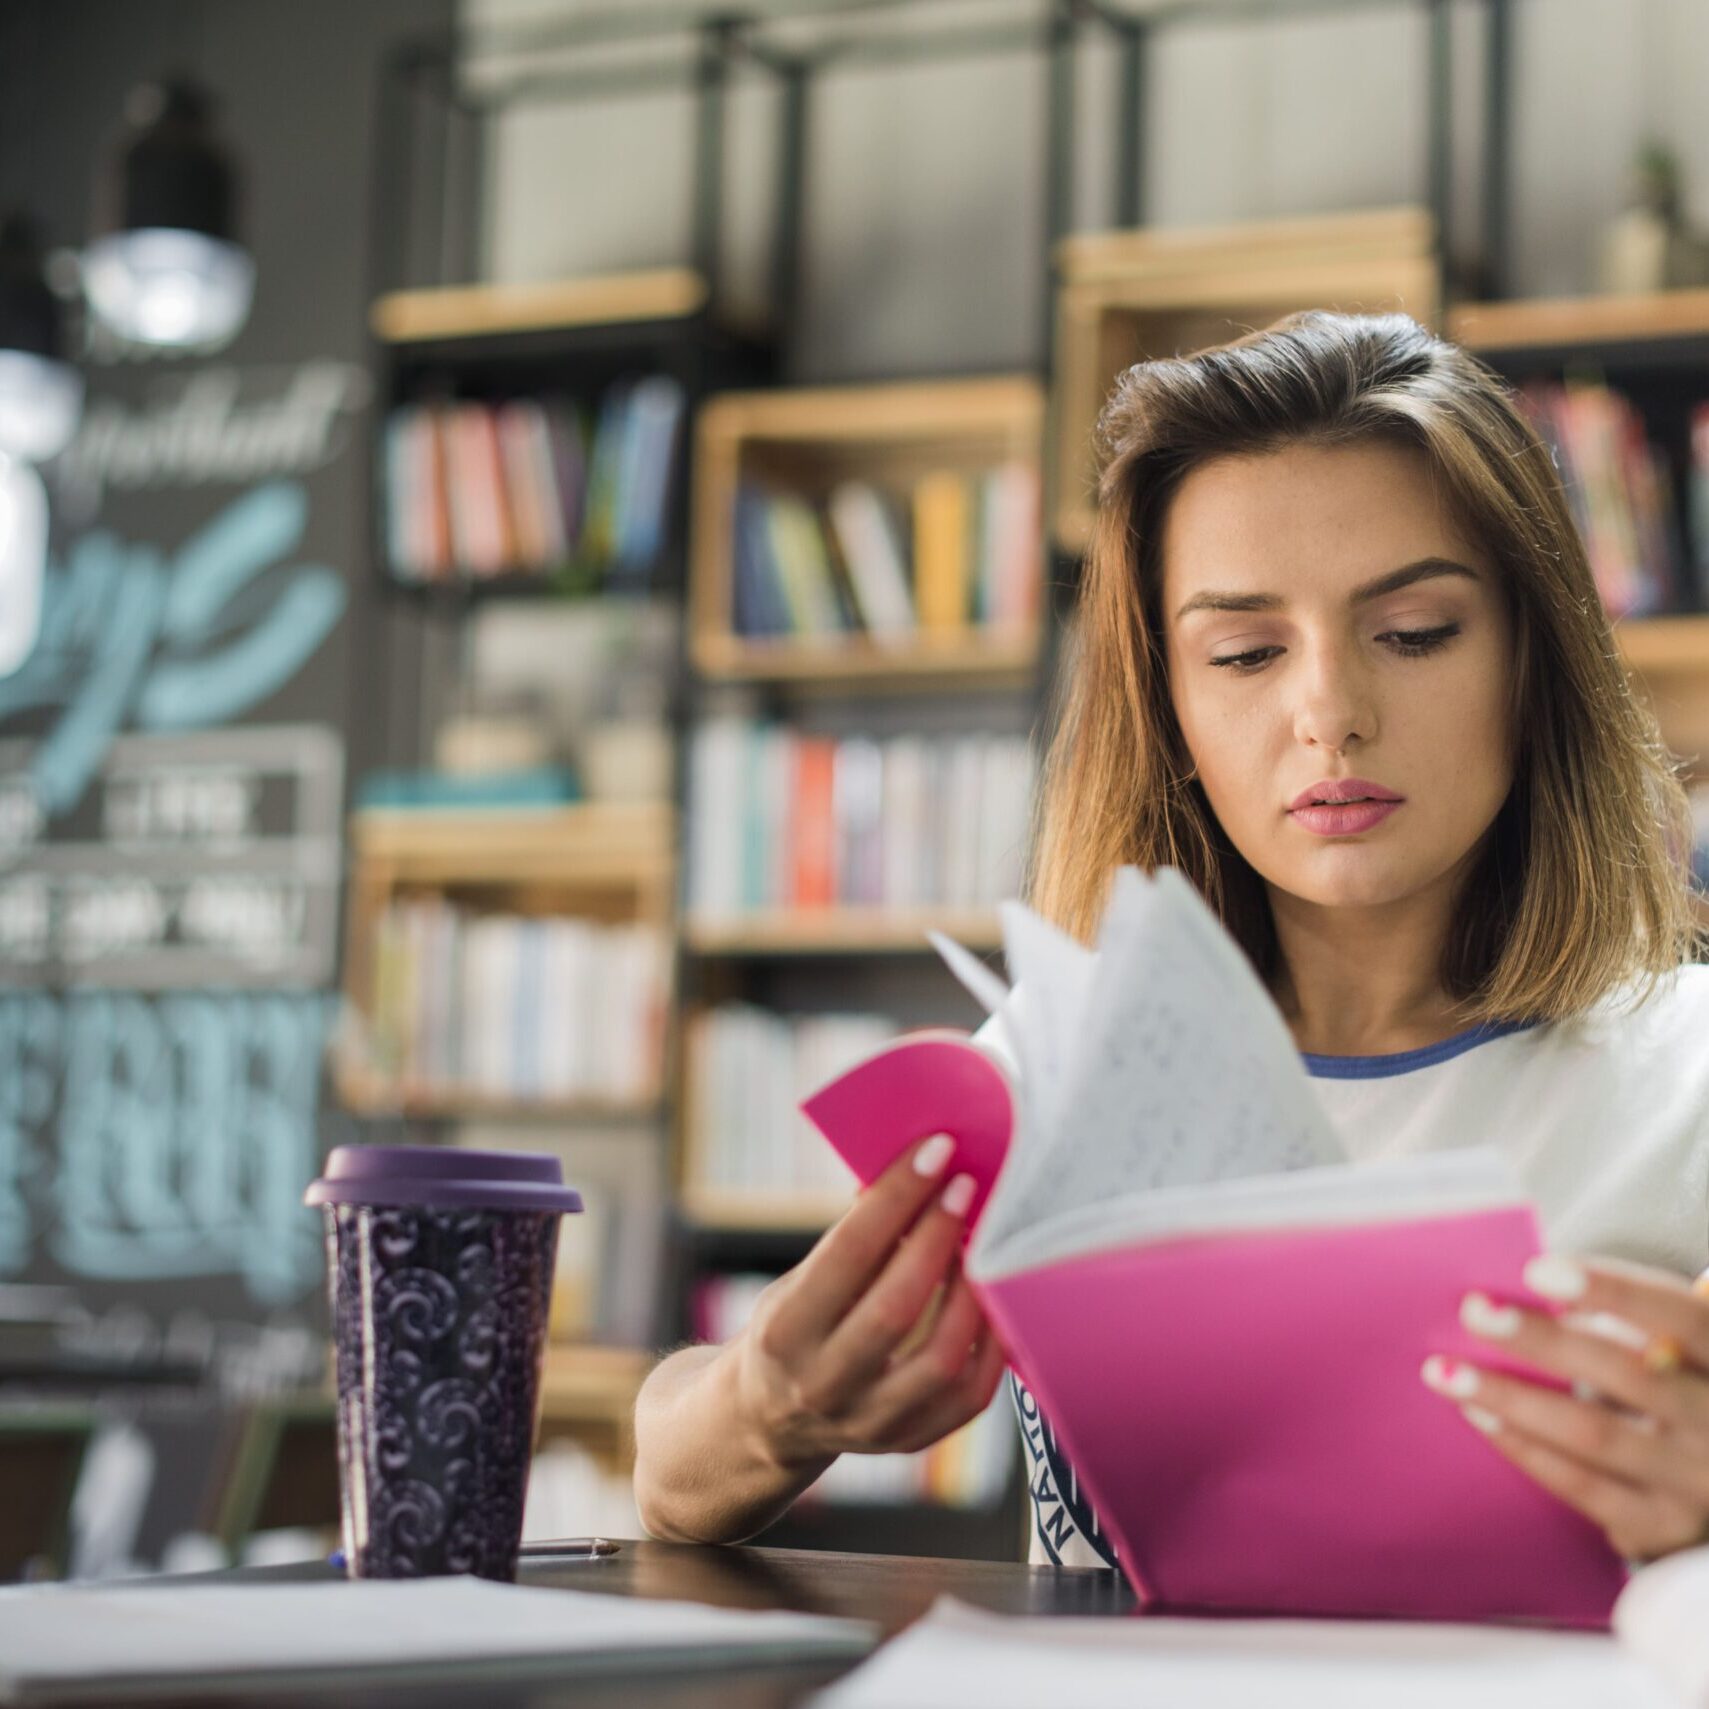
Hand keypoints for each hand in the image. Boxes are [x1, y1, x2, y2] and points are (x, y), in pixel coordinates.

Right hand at [729, 1134, 1006, 1473]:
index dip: (896, 1197)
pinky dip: (992, 1344)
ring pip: (940, 1358)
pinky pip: (969, 1396)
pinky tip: (995, 1297)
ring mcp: (867, 1423)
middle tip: (966, 1186)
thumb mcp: (795, 1282)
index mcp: (784, 1331)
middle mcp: (821, 1384)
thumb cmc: (791, 1328)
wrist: (765, 1420)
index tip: (935, 1151)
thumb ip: (850, 1239)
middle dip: (937, 1236)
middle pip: (896, 1307)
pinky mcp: (906, 1443)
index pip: (848, 1254)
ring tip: (982, 1242)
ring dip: (971, 1290)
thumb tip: (915, 1170)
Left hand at [1422, 1254, 1708, 1561]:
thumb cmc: (1665, 1373)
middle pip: (1628, 1375)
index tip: (1535, 1269)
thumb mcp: (1660, 1339)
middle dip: (1543, 1342)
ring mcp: (1697, 1480)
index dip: (1612, 1290)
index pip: (1678, 1315)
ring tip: (1444, 1370)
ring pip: (1595, 1434)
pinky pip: (1580, 1485)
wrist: (1707, 1464)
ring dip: (1512, 1398)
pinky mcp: (1661, 1523)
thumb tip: (1510, 1291)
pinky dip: (1523, 1445)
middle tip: (1472, 1311)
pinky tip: (1476, 1413)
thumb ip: (1608, 1316)